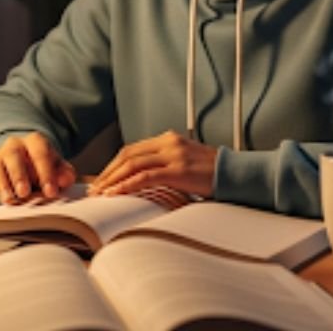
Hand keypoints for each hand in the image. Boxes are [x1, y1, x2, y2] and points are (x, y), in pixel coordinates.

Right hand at [0, 132, 76, 203]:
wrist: (24, 158)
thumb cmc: (42, 164)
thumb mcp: (57, 166)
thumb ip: (64, 173)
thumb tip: (64, 180)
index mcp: (34, 141)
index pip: (40, 153)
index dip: (46, 173)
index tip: (51, 192)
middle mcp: (14, 146)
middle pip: (14, 157)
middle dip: (19, 176)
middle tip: (25, 193)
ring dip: (2, 184)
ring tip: (9, 200)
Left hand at [89, 130, 216, 197]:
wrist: (237, 174)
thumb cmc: (213, 174)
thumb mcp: (186, 162)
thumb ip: (166, 165)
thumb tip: (142, 180)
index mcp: (168, 139)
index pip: (132, 149)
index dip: (113, 165)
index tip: (101, 178)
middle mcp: (168, 142)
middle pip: (128, 154)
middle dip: (108, 172)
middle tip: (95, 188)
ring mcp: (173, 155)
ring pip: (132, 164)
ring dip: (113, 179)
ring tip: (101, 193)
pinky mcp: (178, 170)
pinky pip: (145, 177)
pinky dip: (127, 185)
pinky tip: (116, 194)